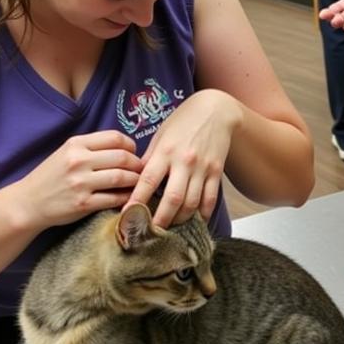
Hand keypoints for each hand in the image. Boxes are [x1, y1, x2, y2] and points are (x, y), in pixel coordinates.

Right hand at [11, 131, 141, 229]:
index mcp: (76, 144)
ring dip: (135, 180)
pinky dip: (125, 197)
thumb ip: (91, 148)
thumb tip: (125, 149)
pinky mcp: (83, 204)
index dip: (131, 145)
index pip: (115, 138)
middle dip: (137, 164)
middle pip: (122, 157)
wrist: (28, 202)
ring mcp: (80, 183)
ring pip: (121, 177)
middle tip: (141, 170)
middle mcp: (78, 161)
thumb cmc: (51, 176)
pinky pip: (113, 198)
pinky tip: (128, 197)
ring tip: (138, 183)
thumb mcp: (66, 152)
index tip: (134, 153)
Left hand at [125, 89, 240, 227]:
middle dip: (161, 220)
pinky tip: (195, 221)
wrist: (216, 109)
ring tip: (171, 228)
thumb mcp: (161, 135)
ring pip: (192, 203)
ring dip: (180, 219)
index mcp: (165, 151)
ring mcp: (203, 168)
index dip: (136, 200)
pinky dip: (203, 214)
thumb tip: (136, 180)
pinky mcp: (217, 172)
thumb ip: (150, 159)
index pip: (148, 181)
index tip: (127, 216)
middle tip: (151, 233)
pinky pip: (210, 199)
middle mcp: (184, 161)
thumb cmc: (183, 121)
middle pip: (172, 199)